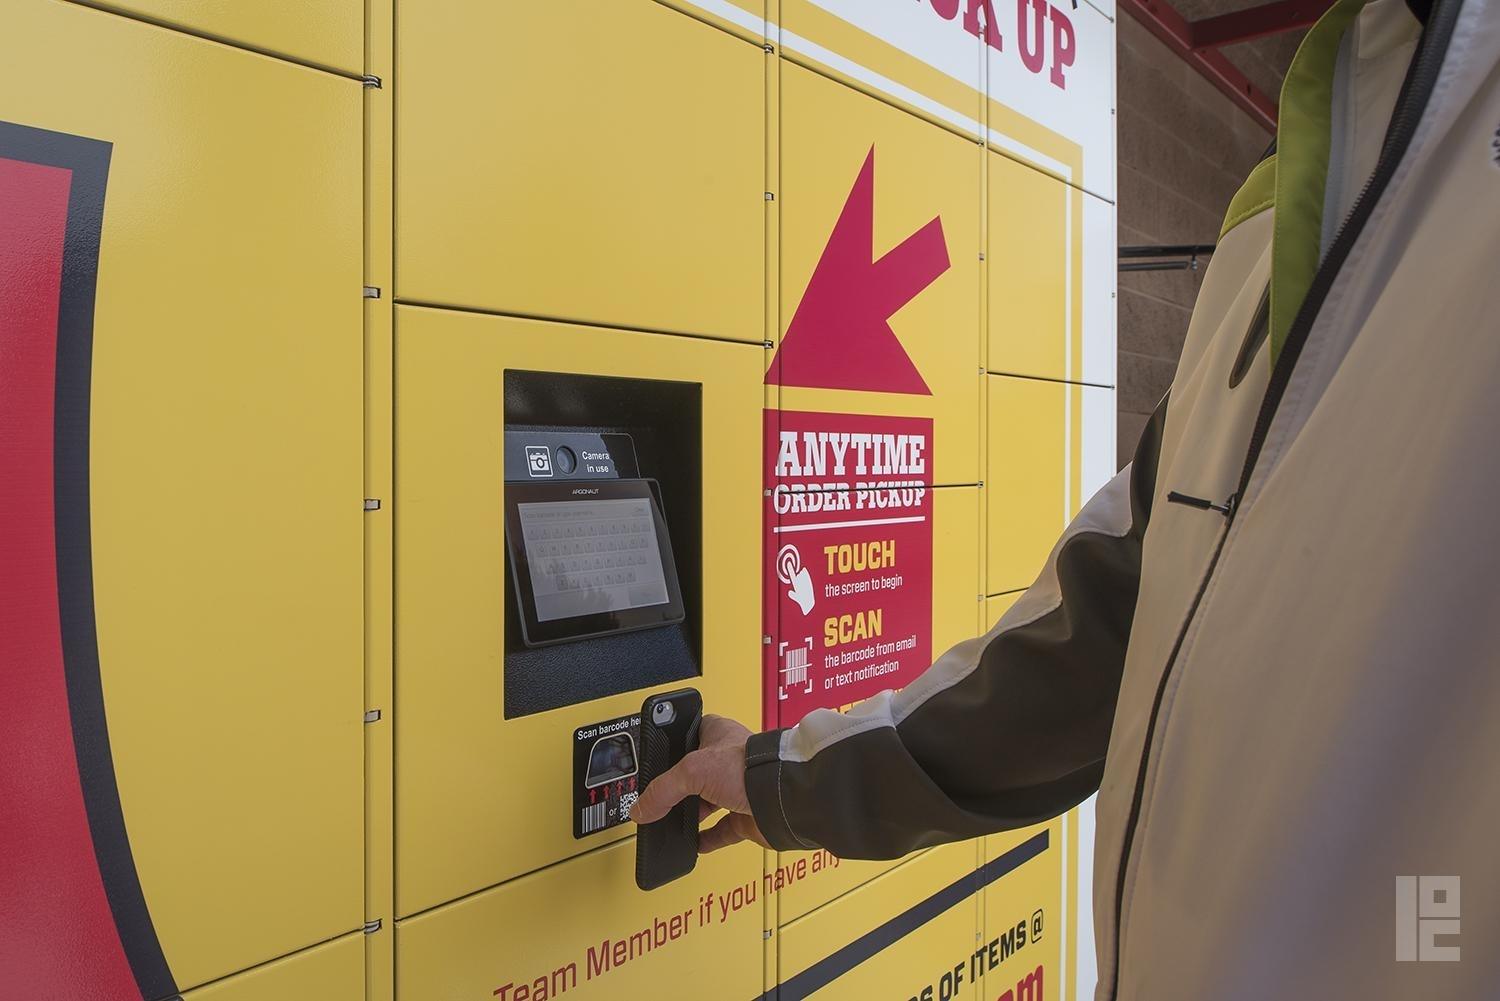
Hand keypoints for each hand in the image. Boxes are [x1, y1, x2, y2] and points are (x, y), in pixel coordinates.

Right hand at [631, 714, 769, 852]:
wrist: (783, 798)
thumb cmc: (750, 766)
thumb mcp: (692, 770)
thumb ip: (662, 790)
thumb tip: (641, 807)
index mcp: (717, 733)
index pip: (688, 735)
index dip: (672, 746)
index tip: (655, 761)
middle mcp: (730, 760)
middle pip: (697, 773)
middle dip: (680, 786)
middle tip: (659, 798)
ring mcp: (740, 789)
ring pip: (710, 801)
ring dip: (693, 812)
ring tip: (672, 820)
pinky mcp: (747, 817)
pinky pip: (723, 830)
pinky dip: (708, 838)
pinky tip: (695, 843)